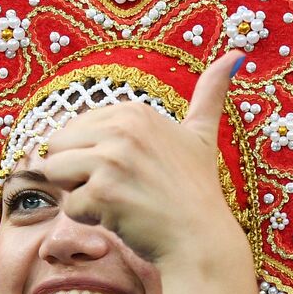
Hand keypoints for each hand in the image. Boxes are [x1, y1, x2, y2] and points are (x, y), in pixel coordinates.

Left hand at [42, 50, 247, 267]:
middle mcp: (122, 128)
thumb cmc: (197, 190)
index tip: (132, 171)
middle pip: (58, 147)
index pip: (76, 129)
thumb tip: (236, 54)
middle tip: (122, 188)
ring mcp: (111, 159)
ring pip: (56, 173)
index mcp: (135, 111)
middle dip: (79, 173)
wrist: (201, 238)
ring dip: (80, 194)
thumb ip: (211, 92)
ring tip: (119, 201)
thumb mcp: (202, 134)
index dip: (95, 156)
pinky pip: (69, 205)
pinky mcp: (102, 192)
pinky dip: (90, 218)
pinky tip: (123, 218)